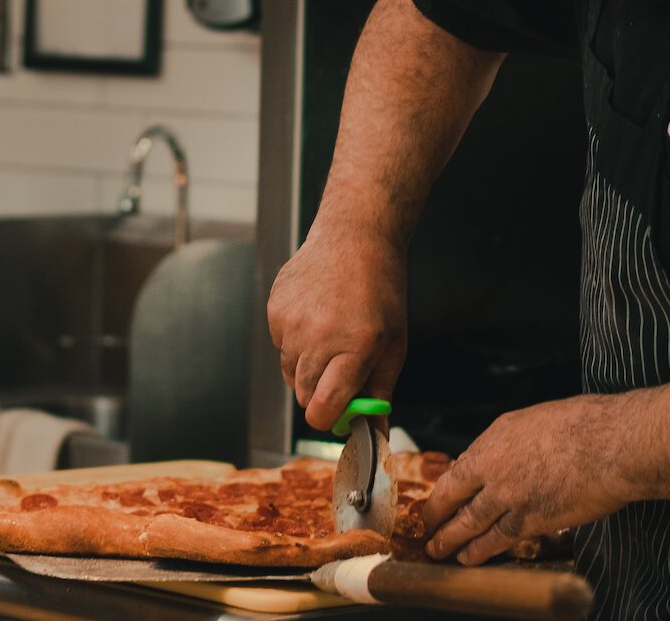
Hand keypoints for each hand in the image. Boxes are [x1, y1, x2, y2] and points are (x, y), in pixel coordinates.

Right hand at [267, 229, 407, 430]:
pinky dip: (295, 341)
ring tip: (330, 335)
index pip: (323, 408)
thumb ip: (380, 391)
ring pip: (289, 372)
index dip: (329, 418)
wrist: (354, 237)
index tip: (338, 415)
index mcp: (353, 348)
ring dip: (307, 367)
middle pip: (303, 396)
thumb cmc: (380, 290)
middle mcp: (317, 338)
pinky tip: (315, 316)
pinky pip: (279, 345)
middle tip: (340, 371)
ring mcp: (291, 324)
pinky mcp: (274, 310)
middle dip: (321, 393)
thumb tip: (375, 432)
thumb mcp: (394, 343)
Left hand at [423, 397, 629, 564]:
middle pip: (453, 496)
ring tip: (438, 550)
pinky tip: (469, 558)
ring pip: (469, 522)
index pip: (460, 467)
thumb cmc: (587, 425)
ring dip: (451, 539)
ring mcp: (509, 495)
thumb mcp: (538, 420)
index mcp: (496, 437)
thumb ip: (515, 442)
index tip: (441, 498)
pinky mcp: (531, 519)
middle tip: (426, 528)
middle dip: (436, 515)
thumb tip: (507, 455)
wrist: (612, 443)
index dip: (447, 487)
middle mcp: (494, 466)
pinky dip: (480, 551)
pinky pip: (498, 539)